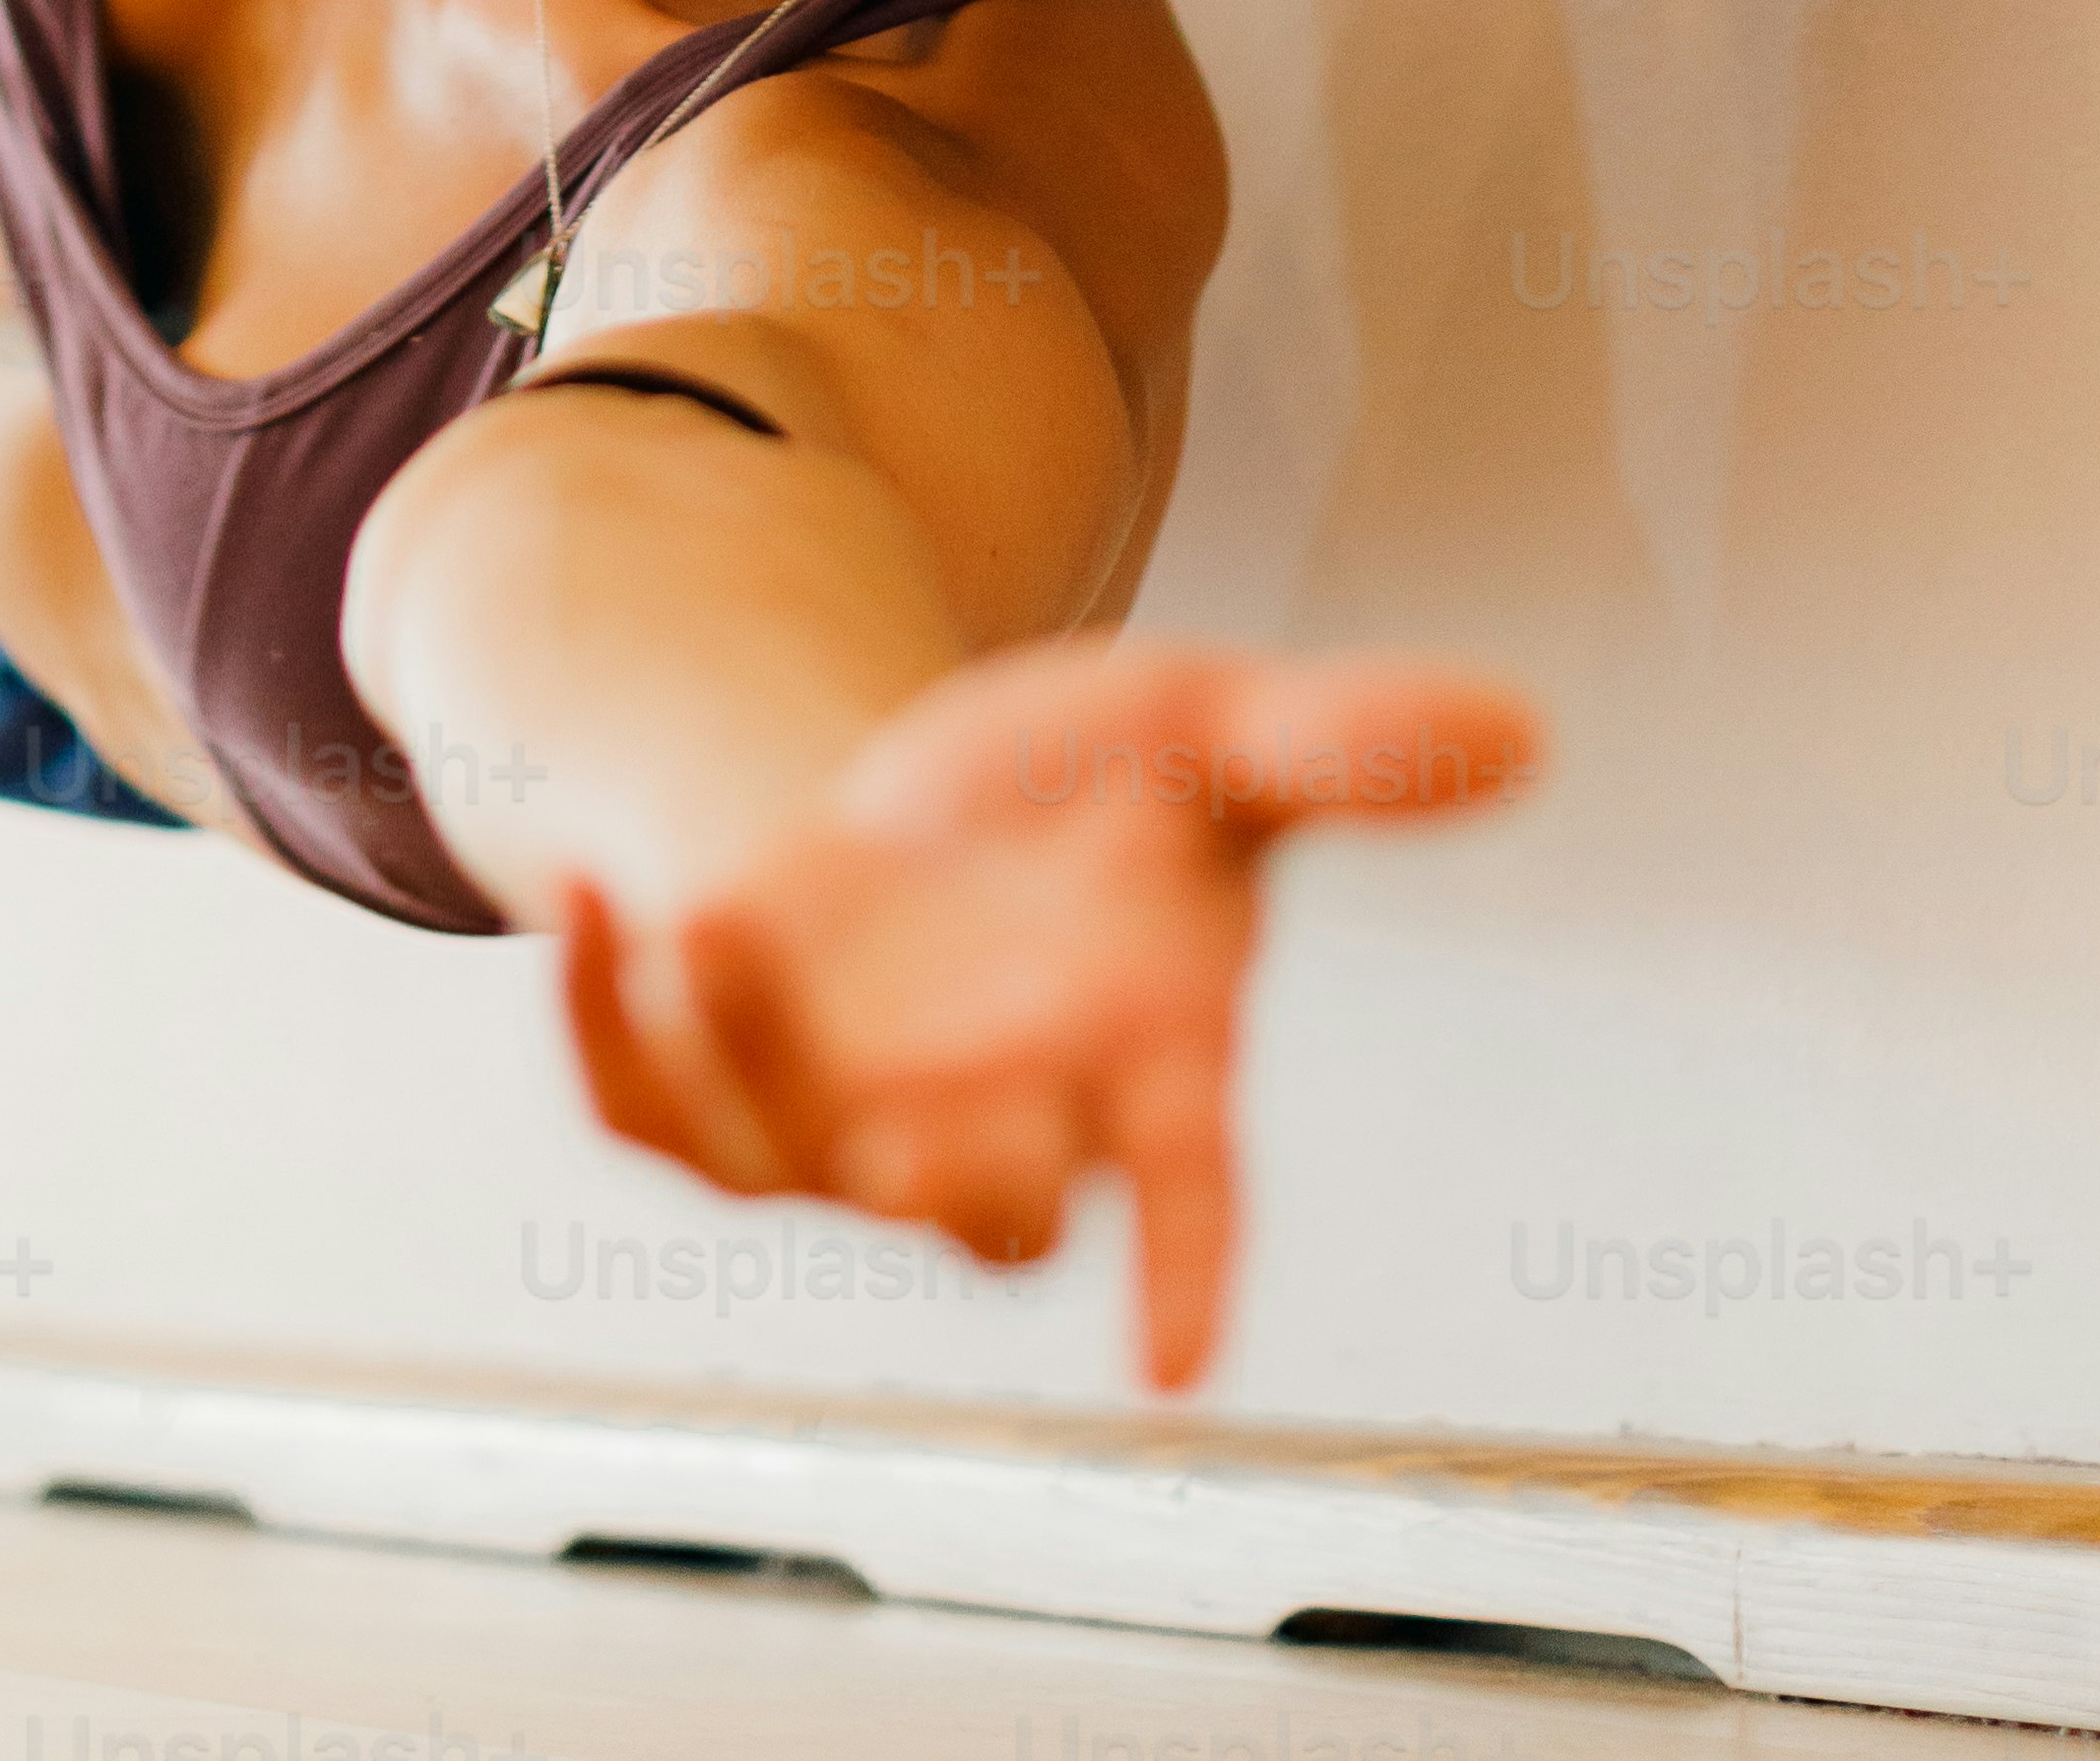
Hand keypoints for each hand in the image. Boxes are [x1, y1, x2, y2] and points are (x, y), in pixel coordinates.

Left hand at [553, 638, 1538, 1392]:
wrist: (934, 815)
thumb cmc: (1104, 801)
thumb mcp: (1215, 733)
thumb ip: (1345, 745)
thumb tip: (1516, 729)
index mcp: (1143, 1056)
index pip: (1189, 1189)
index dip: (1189, 1271)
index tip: (1176, 1370)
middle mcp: (1002, 1119)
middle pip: (983, 1204)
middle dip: (951, 1178)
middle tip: (914, 1140)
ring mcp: (852, 1124)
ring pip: (787, 1150)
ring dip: (745, 1049)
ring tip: (714, 911)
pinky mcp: (729, 1097)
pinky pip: (646, 1106)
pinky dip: (598, 1013)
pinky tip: (583, 883)